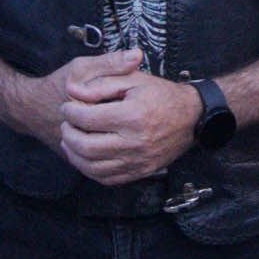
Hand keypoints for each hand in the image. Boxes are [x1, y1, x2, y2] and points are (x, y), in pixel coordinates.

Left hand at [58, 63, 199, 183]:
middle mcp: (135, 142)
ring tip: (70, 141)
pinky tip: (85, 157)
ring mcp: (138, 161)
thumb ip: (101, 84)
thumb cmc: (161, 95)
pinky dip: (90, 170)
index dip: (70, 112)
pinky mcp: (140, 172)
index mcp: (132, 115)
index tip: (67, 106)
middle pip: (86, 147)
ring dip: (74, 155)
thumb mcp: (133, 79)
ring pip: (93, 168)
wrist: (191, 117)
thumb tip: (73, 92)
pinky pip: (107, 179)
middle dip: (68, 134)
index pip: (87, 118)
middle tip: (66, 124)